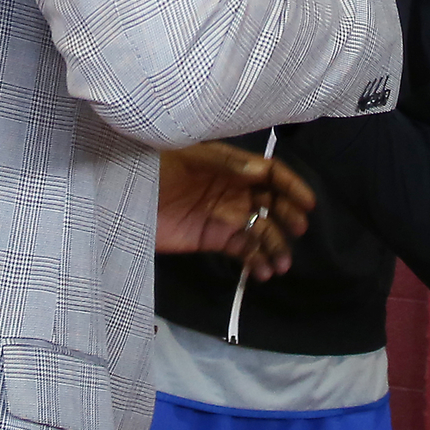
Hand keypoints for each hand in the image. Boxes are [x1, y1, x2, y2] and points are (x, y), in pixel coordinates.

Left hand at [156, 141, 314, 281]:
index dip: (291, 187)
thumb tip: (260, 172)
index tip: (307, 204)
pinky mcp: (212, 238)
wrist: (121, 195)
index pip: (271, 174)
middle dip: (288, 217)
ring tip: (281, 265)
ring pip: (260, 230)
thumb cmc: (156, 166)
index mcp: (231, 166)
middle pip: (272, 203)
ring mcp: (224, 216)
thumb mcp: (190, 157)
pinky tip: (263, 272)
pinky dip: (256, 261)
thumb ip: (225, 164)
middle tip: (297, 231)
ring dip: (275, 246)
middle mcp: (234, 190)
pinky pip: (242, 249)